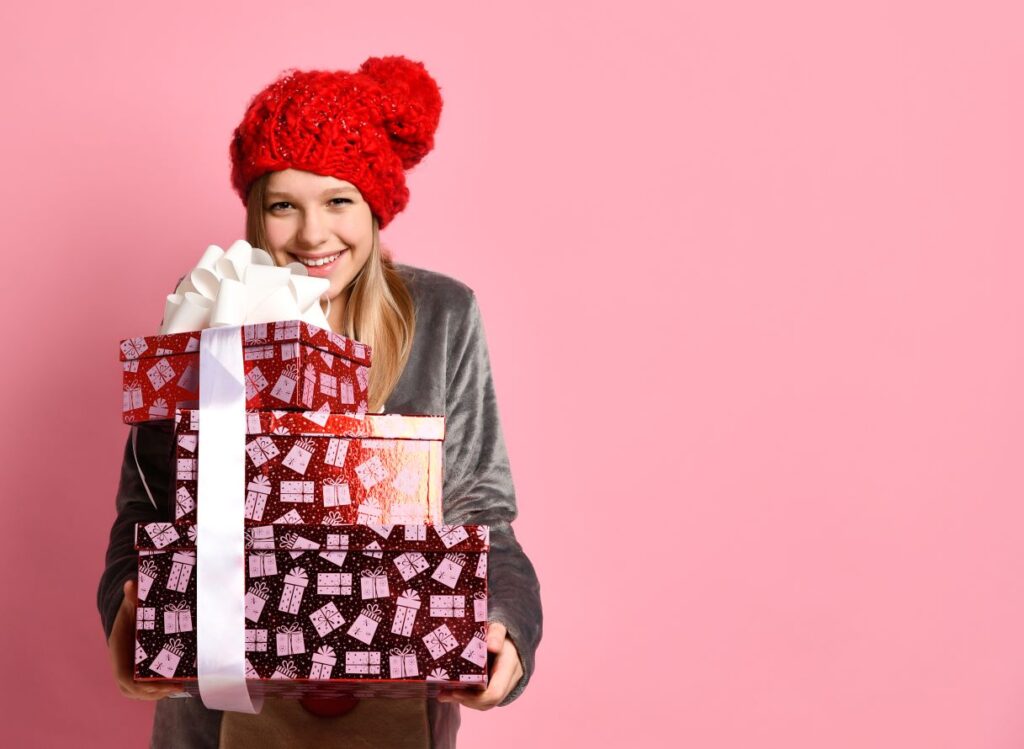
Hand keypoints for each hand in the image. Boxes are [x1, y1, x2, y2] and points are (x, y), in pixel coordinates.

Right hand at [108, 579, 182, 699]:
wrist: (124, 619)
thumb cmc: (129, 613)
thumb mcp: (131, 605)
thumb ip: (132, 596)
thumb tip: (131, 582)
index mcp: (117, 652)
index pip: (124, 677)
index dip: (139, 685)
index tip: (158, 684)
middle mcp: (120, 665)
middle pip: (132, 690)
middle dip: (153, 692)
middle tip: (176, 687)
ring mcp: (126, 671)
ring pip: (138, 692)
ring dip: (156, 694)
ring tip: (178, 688)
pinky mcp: (135, 673)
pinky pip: (142, 689)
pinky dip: (155, 692)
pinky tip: (173, 687)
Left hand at [437, 622, 522, 709]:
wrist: (508, 642)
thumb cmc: (500, 635)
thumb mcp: (499, 629)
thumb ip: (496, 634)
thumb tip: (492, 646)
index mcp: (509, 668)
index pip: (494, 693)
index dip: (474, 697)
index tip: (455, 691)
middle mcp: (508, 682)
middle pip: (487, 702)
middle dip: (464, 700)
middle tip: (443, 694)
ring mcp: (503, 688)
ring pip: (484, 704)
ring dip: (464, 701)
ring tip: (444, 694)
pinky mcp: (494, 690)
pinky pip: (482, 700)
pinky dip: (467, 698)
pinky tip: (452, 692)